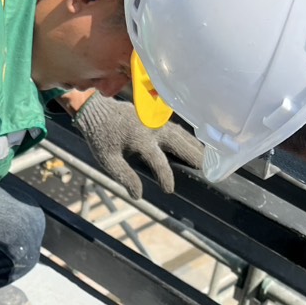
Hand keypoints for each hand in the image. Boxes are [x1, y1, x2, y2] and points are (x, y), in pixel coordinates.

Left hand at [66, 91, 202, 197]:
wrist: (97, 109)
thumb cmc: (100, 136)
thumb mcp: (107, 159)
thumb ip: (123, 176)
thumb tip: (138, 195)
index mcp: (140, 138)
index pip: (158, 161)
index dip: (165, 177)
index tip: (169, 190)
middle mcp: (152, 128)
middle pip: (178, 143)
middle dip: (193, 157)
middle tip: (208, 170)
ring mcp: (156, 121)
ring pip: (181, 134)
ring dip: (194, 146)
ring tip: (208, 159)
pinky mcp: (157, 118)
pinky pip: (177, 129)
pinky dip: (188, 138)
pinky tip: (195, 146)